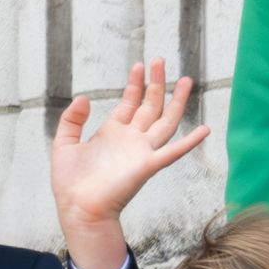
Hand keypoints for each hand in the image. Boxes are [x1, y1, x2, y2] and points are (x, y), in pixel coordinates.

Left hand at [50, 58, 207, 268]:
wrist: (78, 208)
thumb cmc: (70, 183)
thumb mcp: (64, 144)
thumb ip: (72, 120)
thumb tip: (84, 97)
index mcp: (113, 133)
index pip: (130, 102)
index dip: (135, 84)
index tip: (139, 65)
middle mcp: (131, 139)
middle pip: (150, 106)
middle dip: (156, 83)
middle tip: (160, 60)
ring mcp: (142, 151)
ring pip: (165, 121)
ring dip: (176, 101)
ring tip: (185, 80)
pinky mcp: (147, 166)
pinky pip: (173, 152)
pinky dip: (189, 142)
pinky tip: (204, 129)